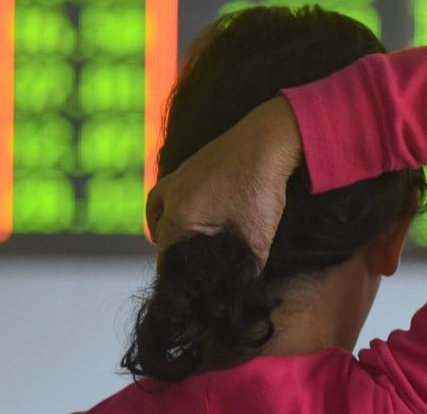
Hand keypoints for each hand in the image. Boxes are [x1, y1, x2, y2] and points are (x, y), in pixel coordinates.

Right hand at [146, 97, 303, 269]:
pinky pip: (167, 191)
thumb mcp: (257, 237)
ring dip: (165, 230)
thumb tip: (244, 284)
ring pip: (159, 211)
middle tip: (191, 269)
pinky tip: (182, 211)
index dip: (175, 276)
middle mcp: (172, 196)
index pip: (166, 257)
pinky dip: (168, 205)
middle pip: (162, 236)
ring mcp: (178, 177)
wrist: (267, 141)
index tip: (188, 286)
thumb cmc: (260, 187)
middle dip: (173, 254)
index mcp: (181, 217)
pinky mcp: (189, 165)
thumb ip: (247, 266)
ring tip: (178, 244)